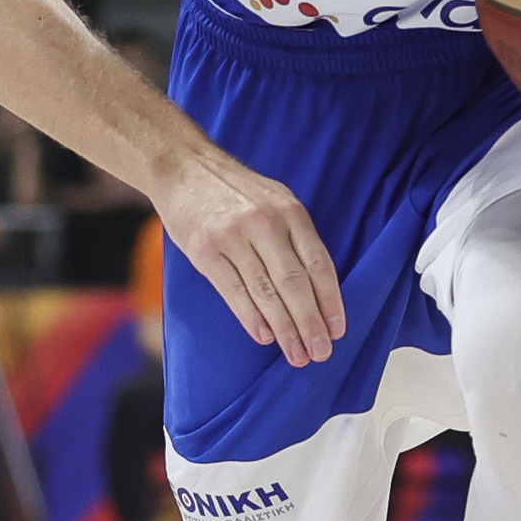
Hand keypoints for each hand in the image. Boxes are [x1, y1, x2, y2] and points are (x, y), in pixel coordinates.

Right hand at [154, 149, 347, 369]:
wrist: (182, 166)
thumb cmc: (233, 188)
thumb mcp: (275, 199)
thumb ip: (296, 235)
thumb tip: (318, 286)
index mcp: (289, 211)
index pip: (318, 263)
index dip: (331, 300)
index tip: (338, 329)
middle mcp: (265, 223)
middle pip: (295, 283)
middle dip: (310, 323)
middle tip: (321, 352)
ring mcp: (233, 236)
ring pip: (266, 292)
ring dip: (284, 328)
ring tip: (296, 354)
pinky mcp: (205, 249)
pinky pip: (234, 290)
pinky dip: (251, 317)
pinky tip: (265, 336)